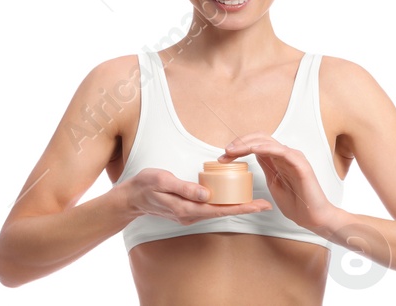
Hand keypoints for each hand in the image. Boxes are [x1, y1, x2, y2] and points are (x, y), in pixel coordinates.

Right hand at [118, 168, 269, 224]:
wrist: (131, 198)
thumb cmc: (145, 186)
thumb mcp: (162, 181)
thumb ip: (185, 188)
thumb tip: (207, 194)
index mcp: (186, 209)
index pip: (220, 210)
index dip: (241, 207)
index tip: (258, 205)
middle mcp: (190, 216)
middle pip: (222, 213)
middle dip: (244, 208)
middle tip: (264, 204)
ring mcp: (188, 215)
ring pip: (216, 212)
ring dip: (234, 207)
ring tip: (253, 201)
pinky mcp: (187, 211)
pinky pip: (209, 209)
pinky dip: (222, 205)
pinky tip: (230, 199)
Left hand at [219, 132, 340, 230]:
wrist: (312, 217)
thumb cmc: (295, 202)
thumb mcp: (273, 183)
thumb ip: (266, 168)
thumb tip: (252, 156)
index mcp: (278, 159)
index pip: (257, 143)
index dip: (240, 146)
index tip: (224, 156)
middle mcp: (286, 155)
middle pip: (261, 138)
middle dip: (240, 142)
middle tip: (226, 151)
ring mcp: (294, 158)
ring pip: (268, 142)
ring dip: (248, 144)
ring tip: (233, 151)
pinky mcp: (301, 165)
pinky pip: (282, 151)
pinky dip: (266, 148)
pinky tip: (253, 150)